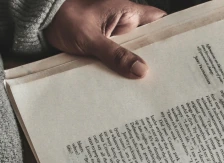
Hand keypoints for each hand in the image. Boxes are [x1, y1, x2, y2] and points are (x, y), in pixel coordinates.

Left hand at [44, 0, 165, 78]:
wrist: (39, 23)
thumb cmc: (64, 19)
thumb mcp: (90, 38)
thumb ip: (115, 54)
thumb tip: (142, 70)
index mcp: (127, 12)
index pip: (159, 20)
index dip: (172, 33)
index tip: (184, 51)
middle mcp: (124, 24)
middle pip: (149, 41)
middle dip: (157, 59)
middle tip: (170, 79)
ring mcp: (114, 37)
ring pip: (134, 53)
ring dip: (139, 68)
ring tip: (152, 89)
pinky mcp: (104, 49)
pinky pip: (119, 61)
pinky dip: (123, 72)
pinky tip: (128, 88)